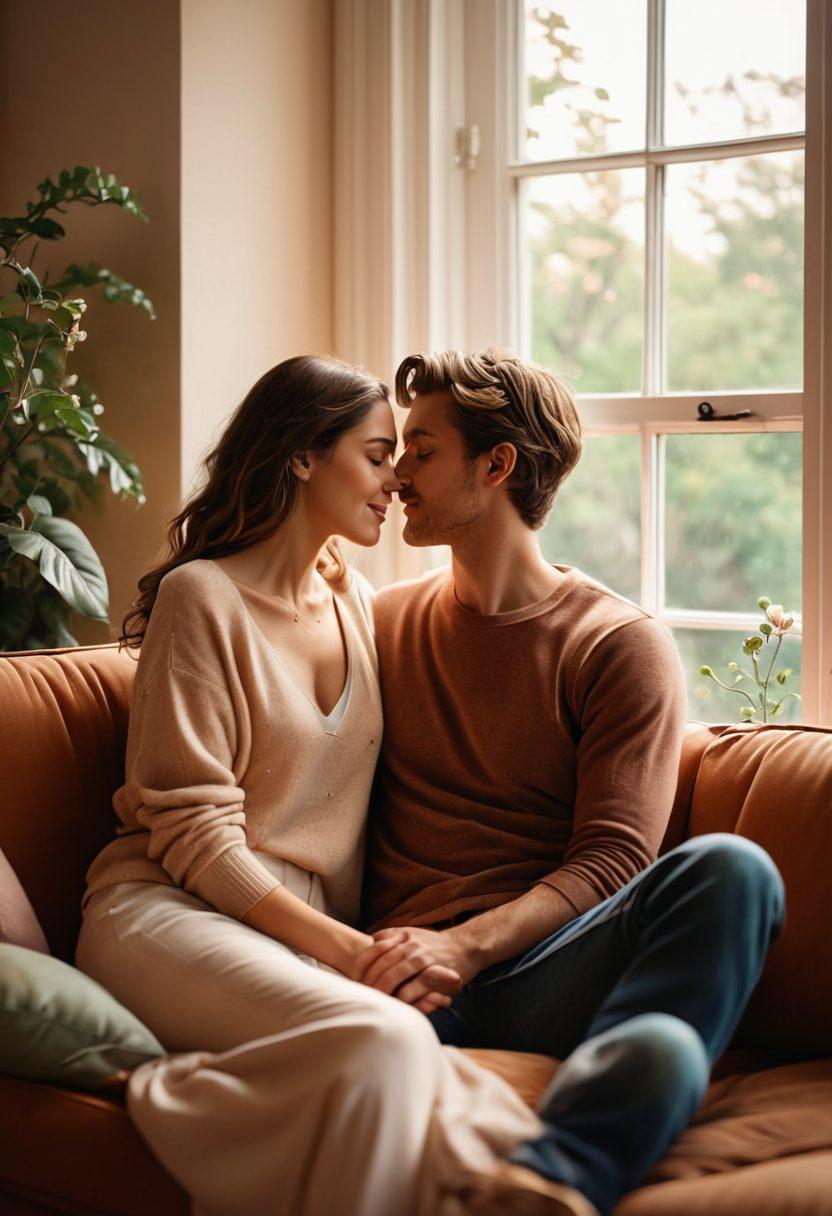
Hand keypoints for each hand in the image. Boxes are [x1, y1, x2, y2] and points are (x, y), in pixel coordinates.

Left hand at [358, 926, 478, 1006]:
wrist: (465, 946)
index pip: (374, 948)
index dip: (362, 964)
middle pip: (382, 962)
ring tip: (373, 1001)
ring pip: (395, 973)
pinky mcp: (436, 972)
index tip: (354, 978)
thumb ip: (393, 936)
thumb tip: (371, 940)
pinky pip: (415, 986)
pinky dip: (403, 997)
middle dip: (369, 980)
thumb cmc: (433, 945)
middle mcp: (411, 944)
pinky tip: (396, 1004)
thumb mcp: (412, 934)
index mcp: (402, 935)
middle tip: (360, 995)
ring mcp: (423, 957)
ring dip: (382, 989)